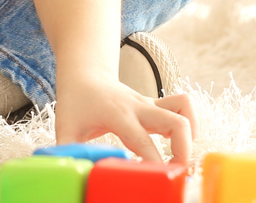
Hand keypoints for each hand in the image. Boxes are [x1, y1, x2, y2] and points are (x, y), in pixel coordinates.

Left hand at [54, 71, 194, 162]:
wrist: (84, 74)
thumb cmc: (75, 102)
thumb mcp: (65, 127)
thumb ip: (69, 151)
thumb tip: (72, 171)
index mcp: (118, 114)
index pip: (142, 141)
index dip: (153, 163)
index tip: (154, 181)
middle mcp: (139, 107)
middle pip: (177, 122)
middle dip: (184, 151)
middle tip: (176, 174)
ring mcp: (150, 104)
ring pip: (185, 108)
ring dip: (190, 134)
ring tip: (181, 158)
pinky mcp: (156, 106)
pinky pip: (183, 106)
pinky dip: (189, 124)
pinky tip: (177, 143)